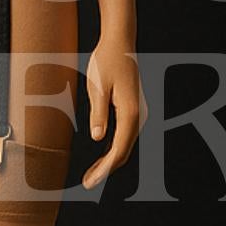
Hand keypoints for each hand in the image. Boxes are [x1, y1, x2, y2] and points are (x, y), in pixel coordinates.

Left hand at [82, 36, 147, 189]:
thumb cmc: (106, 60)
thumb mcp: (97, 86)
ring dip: (109, 161)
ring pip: (125, 145)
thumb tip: (98, 139)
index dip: (105, 168)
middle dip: (106, 170)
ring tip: (90, 175)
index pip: (119, 149)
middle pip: (124, 151)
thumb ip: (98, 112)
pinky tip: (100, 155)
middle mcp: (138, 115)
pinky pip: (124, 135)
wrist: (120, 42)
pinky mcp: (132, 109)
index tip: (92, 182)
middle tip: (87, 183)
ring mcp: (137, 113)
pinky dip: (113, 149)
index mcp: (130, 112)